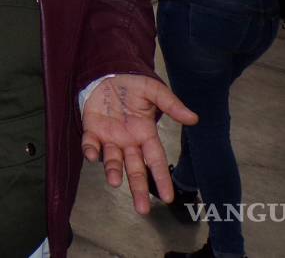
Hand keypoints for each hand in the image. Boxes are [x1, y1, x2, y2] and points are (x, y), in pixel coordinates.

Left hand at [81, 75, 197, 215]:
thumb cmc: (132, 85)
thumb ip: (171, 104)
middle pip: (135, 168)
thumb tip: (194, 118)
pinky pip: (90, 144)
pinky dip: (90, 150)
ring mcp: (110, 138)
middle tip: (142, 209)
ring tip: (115, 182)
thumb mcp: (153, 90)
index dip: (161, 178)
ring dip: (113, 171)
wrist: (106, 74)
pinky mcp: (92, 130)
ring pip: (112, 161)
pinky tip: (91, 155)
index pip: (156, 160)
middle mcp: (128, 141)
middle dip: (138, 189)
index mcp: (145, 134)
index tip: (168, 197)